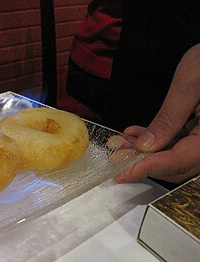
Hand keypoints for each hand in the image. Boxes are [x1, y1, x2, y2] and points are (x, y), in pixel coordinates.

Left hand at [115, 44, 199, 183]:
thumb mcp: (189, 84)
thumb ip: (169, 118)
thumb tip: (146, 145)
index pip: (178, 161)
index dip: (147, 169)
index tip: (122, 174)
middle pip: (178, 164)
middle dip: (144, 162)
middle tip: (118, 156)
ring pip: (177, 155)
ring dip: (148, 152)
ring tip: (124, 143)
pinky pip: (182, 142)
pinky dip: (159, 141)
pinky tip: (139, 134)